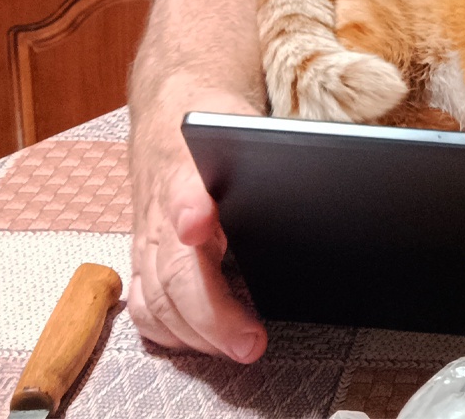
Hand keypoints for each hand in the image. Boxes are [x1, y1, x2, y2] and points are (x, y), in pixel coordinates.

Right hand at [128, 90, 266, 362]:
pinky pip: (145, 307)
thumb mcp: (246, 123)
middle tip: (251, 342)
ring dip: (197, 334)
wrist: (170, 116)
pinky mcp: (144, 259)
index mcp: (189, 171)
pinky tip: (201, 344)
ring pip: (158, 300)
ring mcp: (149, 240)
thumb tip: (321, 178)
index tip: (198, 225)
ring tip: (241, 349)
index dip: (190, 210)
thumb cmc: (218, 124)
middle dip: (211, 314)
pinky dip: (170, 333)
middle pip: (175, 272)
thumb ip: (273, 150)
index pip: (184, 192)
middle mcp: (162, 212)